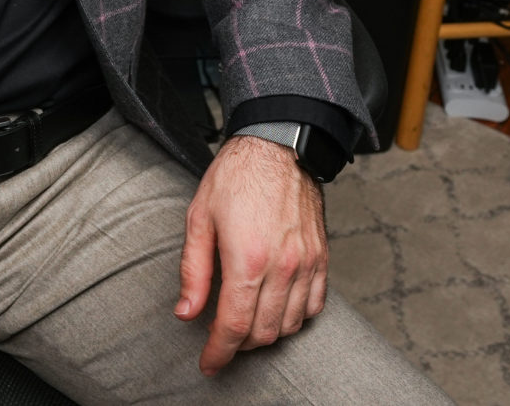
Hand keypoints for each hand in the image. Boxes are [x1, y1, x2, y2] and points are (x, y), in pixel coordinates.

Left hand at [175, 135, 328, 375]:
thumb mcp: (199, 219)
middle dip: (239, 346)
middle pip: (263, 333)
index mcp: (248, 258)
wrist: (278, 144)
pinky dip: (296, 318)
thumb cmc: (235, 177)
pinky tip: (277, 309)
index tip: (208, 364)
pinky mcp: (322, 257)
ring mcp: (307, 263)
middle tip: (222, 339)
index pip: (234, 326)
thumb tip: (186, 313)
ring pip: (290, 324)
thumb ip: (193, 272)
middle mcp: (283, 266)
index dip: (218, 352)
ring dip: (266, 334)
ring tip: (246, 323)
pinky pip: (315, 305)